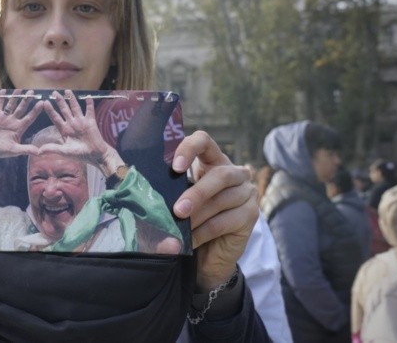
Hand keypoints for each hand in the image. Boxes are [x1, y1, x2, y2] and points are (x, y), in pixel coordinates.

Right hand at [0, 89, 42, 159]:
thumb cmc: (1, 151)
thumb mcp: (15, 150)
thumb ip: (26, 149)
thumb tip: (39, 152)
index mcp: (20, 128)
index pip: (30, 117)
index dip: (36, 110)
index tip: (42, 102)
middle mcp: (14, 121)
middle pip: (22, 108)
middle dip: (27, 100)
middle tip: (32, 92)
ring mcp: (5, 117)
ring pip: (11, 104)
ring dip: (15, 97)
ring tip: (20, 89)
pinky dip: (1, 98)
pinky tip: (3, 91)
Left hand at [40, 90, 120, 174]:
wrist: (95, 155)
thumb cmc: (80, 154)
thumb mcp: (64, 152)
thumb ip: (52, 149)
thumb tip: (38, 151)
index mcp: (64, 130)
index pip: (55, 118)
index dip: (50, 110)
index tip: (45, 102)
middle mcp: (72, 123)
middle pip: (64, 110)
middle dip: (59, 101)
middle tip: (54, 92)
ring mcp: (81, 121)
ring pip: (75, 107)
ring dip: (72, 99)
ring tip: (67, 91)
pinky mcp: (90, 121)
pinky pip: (89, 110)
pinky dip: (89, 104)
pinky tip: (88, 97)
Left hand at [170, 131, 257, 290]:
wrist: (207, 255)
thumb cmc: (188, 221)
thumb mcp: (178, 201)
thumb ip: (170, 192)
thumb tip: (145, 191)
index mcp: (212, 161)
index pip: (204, 141)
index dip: (190, 148)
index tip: (175, 167)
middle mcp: (234, 173)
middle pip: (220, 175)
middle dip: (197, 193)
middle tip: (178, 210)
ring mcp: (246, 193)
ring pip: (222, 200)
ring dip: (197, 216)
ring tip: (179, 228)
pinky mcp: (251, 215)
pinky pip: (224, 221)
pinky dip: (204, 232)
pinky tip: (191, 240)